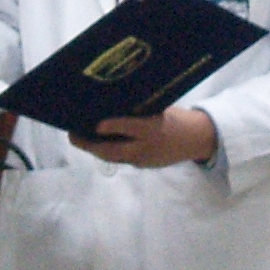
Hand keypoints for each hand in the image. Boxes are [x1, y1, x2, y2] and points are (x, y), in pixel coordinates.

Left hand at [73, 108, 216, 168]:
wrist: (197, 140)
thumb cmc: (177, 118)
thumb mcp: (162, 108)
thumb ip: (139, 110)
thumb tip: (111, 104)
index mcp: (154, 128)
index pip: (130, 127)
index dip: (112, 127)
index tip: (96, 124)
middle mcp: (147, 147)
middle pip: (114, 150)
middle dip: (90, 145)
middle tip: (73, 135)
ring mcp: (144, 159)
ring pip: (114, 157)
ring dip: (95, 149)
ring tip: (79, 138)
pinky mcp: (144, 165)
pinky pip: (122, 158)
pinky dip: (108, 151)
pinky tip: (97, 143)